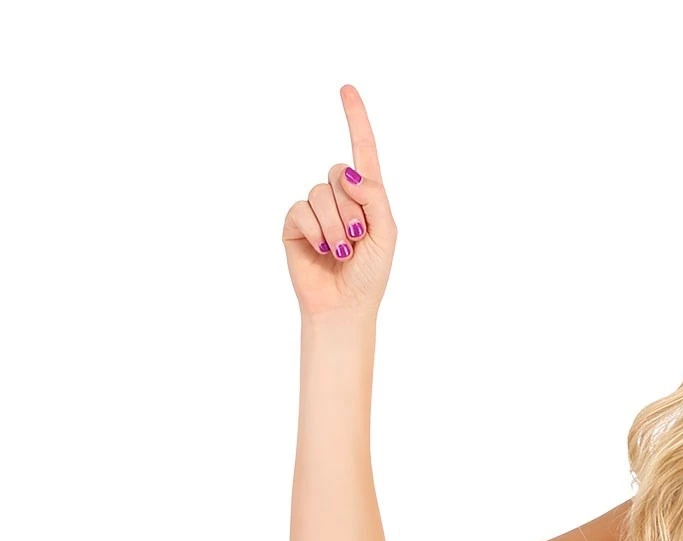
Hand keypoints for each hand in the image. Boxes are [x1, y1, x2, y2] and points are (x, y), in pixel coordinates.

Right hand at [282, 85, 396, 320]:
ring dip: (334, 226)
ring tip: (341, 251)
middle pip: (337, 172)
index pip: (362, 151)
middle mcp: (339, 197)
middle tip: (356, 240)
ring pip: (319, 193)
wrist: (345, 307)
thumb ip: (375, 197)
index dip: (355, 120)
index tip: (346, 88)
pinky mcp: (295, 224)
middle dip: (350, 208)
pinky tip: (323, 251)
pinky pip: (301, 210)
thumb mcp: (386, 234)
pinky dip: (315, 231)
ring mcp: (315, 209)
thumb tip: (348, 171)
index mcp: (366, 196)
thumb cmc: (371, 275)